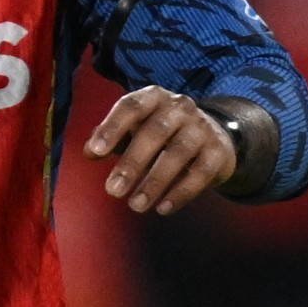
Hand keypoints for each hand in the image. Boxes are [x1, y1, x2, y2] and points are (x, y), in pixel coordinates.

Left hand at [82, 87, 235, 215]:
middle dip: (132, 163)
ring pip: (178, 153)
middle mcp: (180, 107)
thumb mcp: (134, 130)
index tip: (95, 152)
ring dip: (155, 182)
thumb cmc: (160, 134)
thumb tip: (89, 152)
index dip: (112, 128)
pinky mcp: (219, 151)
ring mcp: (202, 127)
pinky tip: (163, 209)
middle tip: (113, 191)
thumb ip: (110, 139)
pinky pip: (201, 172)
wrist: (213, 136)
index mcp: (153, 97)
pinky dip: (182, 192)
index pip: (130, 107)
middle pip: (154, 132)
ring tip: (136, 206)